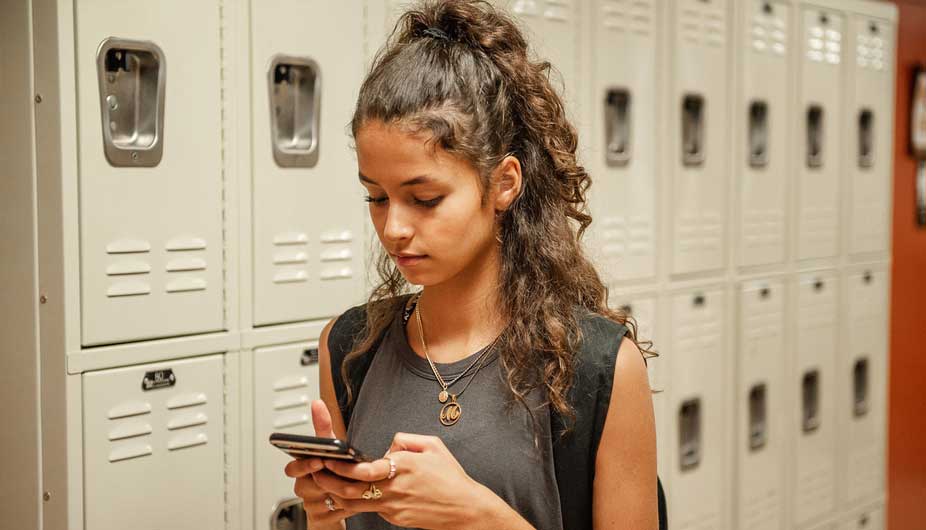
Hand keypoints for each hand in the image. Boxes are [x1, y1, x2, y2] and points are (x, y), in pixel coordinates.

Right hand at [284, 400, 354, 527]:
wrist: (333, 509)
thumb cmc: (331, 473)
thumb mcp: (329, 448)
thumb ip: (323, 428)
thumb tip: (317, 403)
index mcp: (303, 470)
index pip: (293, 467)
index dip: (303, 465)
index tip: (317, 460)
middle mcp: (304, 488)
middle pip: (309, 485)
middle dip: (326, 479)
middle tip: (338, 473)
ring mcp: (312, 505)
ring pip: (326, 498)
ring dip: (343, 491)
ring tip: (357, 483)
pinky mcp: (322, 520)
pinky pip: (337, 513)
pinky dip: (350, 504)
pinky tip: (362, 498)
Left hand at [316, 433, 502, 528]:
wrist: (465, 509)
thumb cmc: (451, 478)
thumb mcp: (433, 445)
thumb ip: (405, 439)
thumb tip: (388, 445)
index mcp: (403, 466)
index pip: (363, 469)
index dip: (341, 466)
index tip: (328, 459)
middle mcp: (395, 488)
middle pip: (352, 489)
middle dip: (329, 481)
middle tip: (316, 472)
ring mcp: (393, 506)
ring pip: (356, 502)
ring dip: (338, 494)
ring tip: (326, 484)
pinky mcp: (395, 518)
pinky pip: (372, 508)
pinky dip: (359, 501)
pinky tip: (351, 495)